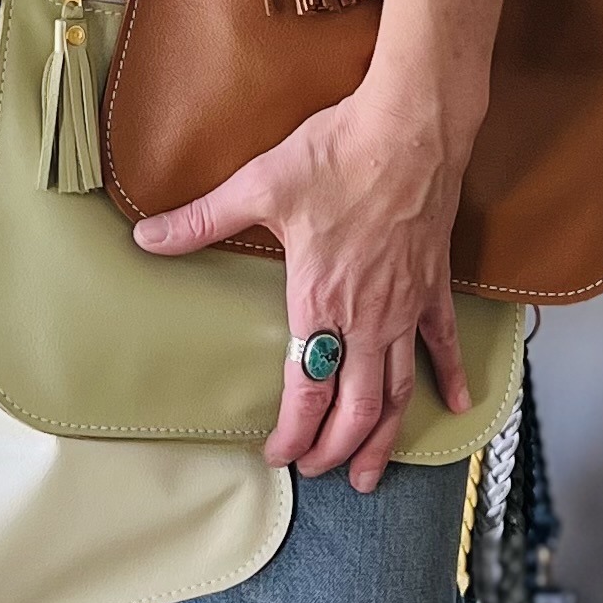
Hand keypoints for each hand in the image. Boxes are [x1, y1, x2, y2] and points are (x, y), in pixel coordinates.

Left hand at [133, 83, 473, 492]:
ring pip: (398, 391)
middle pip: (356, 407)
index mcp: (320, 300)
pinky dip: (448, 380)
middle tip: (318, 472)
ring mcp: (405, 305)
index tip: (278, 455)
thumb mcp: (258, 185)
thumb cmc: (337, 154)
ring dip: (384, 438)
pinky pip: (443, 344)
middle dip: (334, 449)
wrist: (409, 128)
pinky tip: (455, 406)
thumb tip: (146, 237)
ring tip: (371, 474)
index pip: (307, 389)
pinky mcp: (433, 285)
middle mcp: (367, 317)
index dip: (293, 431)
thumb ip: (201, 219)